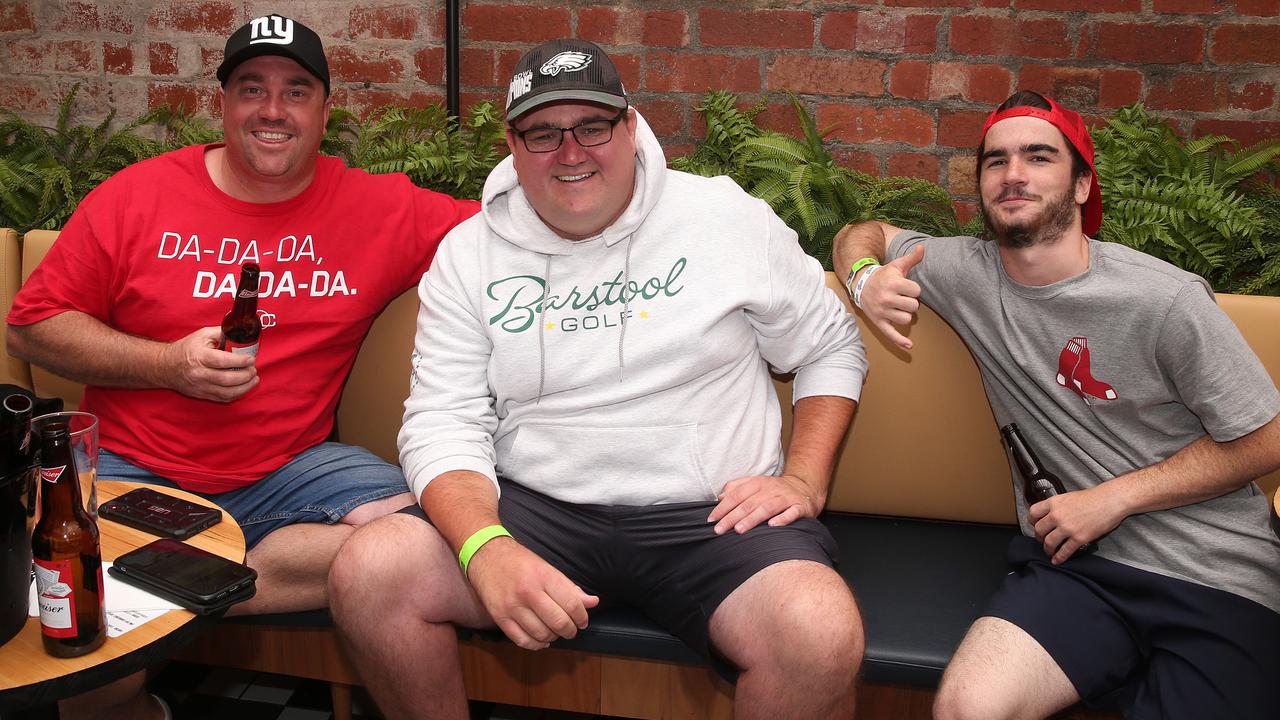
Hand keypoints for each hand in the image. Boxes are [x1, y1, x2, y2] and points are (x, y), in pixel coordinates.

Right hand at [158, 326, 257, 401]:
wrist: (165, 366)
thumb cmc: (186, 349)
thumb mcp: (201, 335)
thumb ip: (221, 333)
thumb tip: (240, 332)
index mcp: (199, 357)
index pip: (222, 361)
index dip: (240, 361)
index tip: (251, 359)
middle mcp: (199, 374)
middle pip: (227, 379)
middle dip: (246, 375)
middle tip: (254, 370)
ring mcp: (200, 387)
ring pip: (227, 392)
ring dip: (245, 388)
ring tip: (254, 379)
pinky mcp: (202, 395)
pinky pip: (222, 398)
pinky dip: (236, 394)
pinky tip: (244, 387)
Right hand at [466, 538, 599, 649]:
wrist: (486, 556)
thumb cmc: (519, 561)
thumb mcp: (547, 568)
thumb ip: (570, 588)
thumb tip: (593, 602)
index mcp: (544, 577)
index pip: (572, 605)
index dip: (582, 617)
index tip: (582, 621)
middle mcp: (528, 592)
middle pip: (559, 623)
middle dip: (570, 630)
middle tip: (572, 629)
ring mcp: (512, 607)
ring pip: (542, 635)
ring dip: (554, 637)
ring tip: (555, 631)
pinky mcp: (500, 618)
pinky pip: (522, 641)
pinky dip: (536, 645)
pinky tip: (541, 639)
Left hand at [709, 474, 817, 534]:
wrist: (805, 488)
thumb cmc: (775, 491)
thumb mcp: (756, 485)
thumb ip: (737, 488)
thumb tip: (720, 497)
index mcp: (758, 483)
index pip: (737, 495)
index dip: (723, 507)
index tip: (712, 519)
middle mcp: (771, 489)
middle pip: (749, 503)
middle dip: (732, 517)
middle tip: (720, 529)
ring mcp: (786, 498)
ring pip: (767, 507)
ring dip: (752, 519)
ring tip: (739, 530)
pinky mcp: (800, 507)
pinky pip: (791, 513)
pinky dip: (782, 519)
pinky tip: (772, 526)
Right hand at [859, 245, 924, 349]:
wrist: (861, 284)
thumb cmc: (883, 275)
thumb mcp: (896, 265)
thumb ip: (911, 258)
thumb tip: (922, 248)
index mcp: (892, 284)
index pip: (916, 291)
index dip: (914, 290)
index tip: (907, 287)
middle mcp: (886, 298)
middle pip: (913, 306)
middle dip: (910, 302)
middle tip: (902, 298)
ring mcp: (882, 311)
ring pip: (906, 319)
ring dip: (905, 314)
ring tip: (898, 308)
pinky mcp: (878, 322)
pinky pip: (891, 334)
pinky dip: (900, 341)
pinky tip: (909, 346)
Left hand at [1028, 486, 1125, 563]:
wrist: (1110, 501)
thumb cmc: (1093, 497)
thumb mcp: (1068, 497)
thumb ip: (1058, 506)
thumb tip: (1051, 515)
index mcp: (1054, 503)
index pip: (1033, 513)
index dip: (1032, 521)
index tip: (1034, 525)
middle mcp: (1057, 515)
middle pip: (1039, 530)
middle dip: (1039, 537)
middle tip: (1042, 540)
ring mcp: (1067, 528)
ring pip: (1049, 542)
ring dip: (1047, 549)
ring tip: (1049, 551)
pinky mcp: (1078, 538)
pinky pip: (1065, 551)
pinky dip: (1059, 557)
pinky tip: (1057, 560)